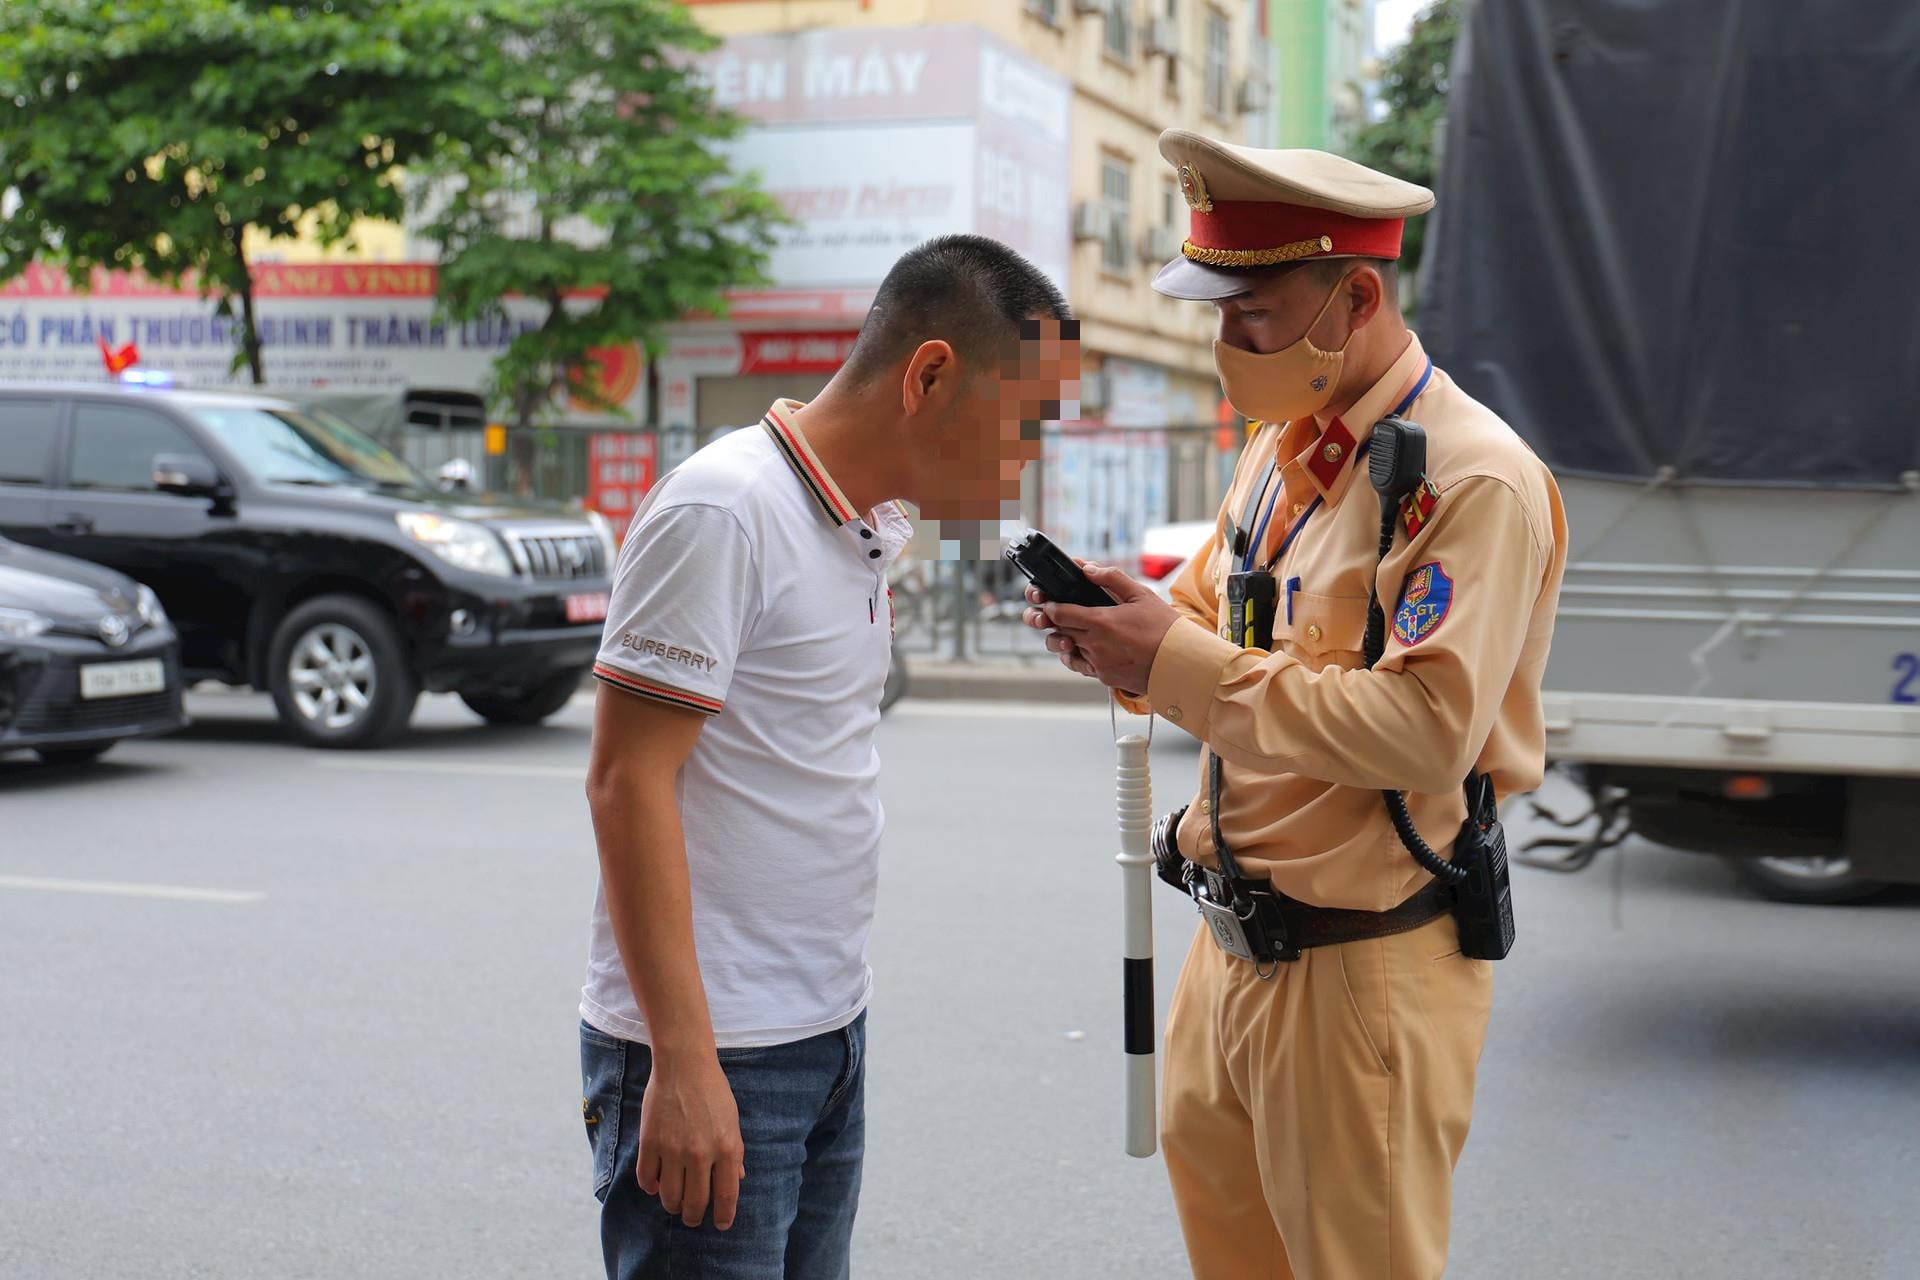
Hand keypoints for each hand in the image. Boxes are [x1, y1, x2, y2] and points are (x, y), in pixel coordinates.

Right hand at [636, 1050, 744, 1230]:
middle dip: (694, 1216)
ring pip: (669, 1196)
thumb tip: (737, 1179)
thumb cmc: (713, 1091)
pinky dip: (651, 1187)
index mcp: (727, 1148)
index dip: (724, 1215)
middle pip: (695, 1202)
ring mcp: (673, 1149)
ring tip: (674, 1203)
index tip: (721, 1225)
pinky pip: (647, 1178)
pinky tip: (656, 1186)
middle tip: (692, 1218)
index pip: (726, 1195)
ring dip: (672, 1205)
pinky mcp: (650, 1142)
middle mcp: (701, 1154)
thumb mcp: (732, 1121)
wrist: (684, 1065)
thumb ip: (734, 1152)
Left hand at [1022, 562, 1179, 694]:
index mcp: (1101, 621)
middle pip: (1061, 631)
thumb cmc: (1164, 628)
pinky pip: (1082, 666)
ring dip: (1068, 639)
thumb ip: (1112, 578)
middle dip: (1057, 621)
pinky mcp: (1104, 678)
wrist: (1181, 663)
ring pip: (1069, 649)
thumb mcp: (1141, 594)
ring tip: (1078, 630)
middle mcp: (1094, 645)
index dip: (1051, 606)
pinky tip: (1090, 647)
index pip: (1060, 613)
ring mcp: (1098, 664)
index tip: (1051, 601)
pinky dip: (1081, 656)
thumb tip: (1087, 568)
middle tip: (1062, 612)